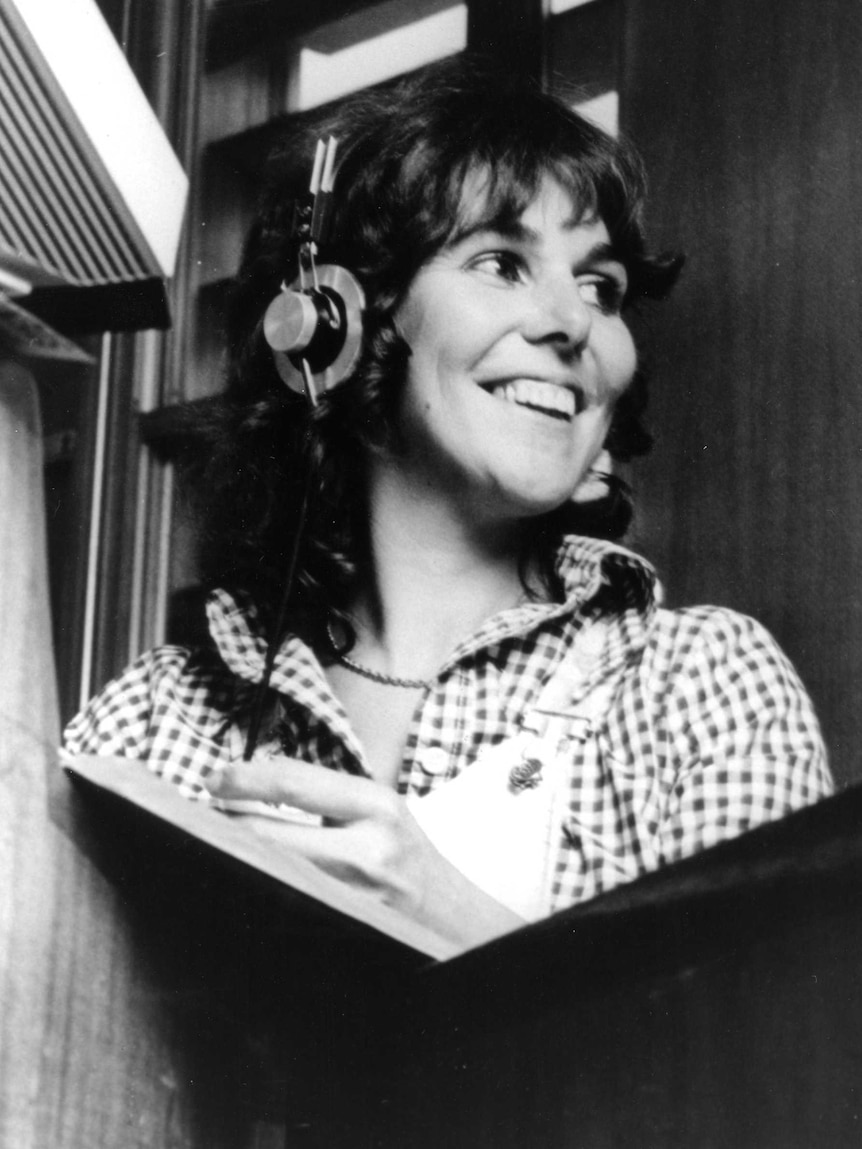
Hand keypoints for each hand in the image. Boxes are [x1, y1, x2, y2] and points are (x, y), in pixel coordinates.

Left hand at [205, 757, 522, 948]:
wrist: (450, 917)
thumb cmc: (406, 855)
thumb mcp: (379, 809)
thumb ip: (325, 794)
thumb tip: (252, 779)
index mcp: (377, 806)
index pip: (294, 783)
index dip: (244, 778)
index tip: (214, 777)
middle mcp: (366, 850)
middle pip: (268, 833)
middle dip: (225, 821)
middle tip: (201, 812)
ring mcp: (353, 896)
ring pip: (267, 871)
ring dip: (234, 854)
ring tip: (215, 841)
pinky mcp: (340, 929)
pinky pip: (281, 903)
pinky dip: (256, 887)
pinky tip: (244, 879)